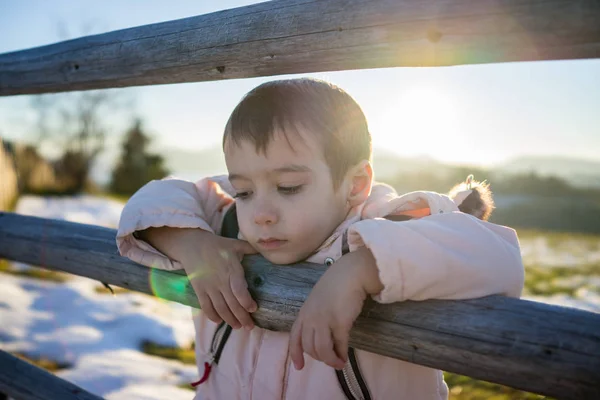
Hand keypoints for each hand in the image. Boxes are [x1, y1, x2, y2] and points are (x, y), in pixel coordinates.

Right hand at [138, 227, 257, 328]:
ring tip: (238, 326)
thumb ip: (250, 249)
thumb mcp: (235, 244)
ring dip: (229, 320)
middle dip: (242, 317)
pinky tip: (219, 321)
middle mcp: (220, 280)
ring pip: (220, 308)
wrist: (192, 245)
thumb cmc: (217, 245)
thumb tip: (266, 250)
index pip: (239, 290)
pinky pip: (206, 306)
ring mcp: (209, 286)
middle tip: (250, 326)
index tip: (254, 309)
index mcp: (231, 269)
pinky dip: (212, 315)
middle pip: (232, 303)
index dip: (246, 302)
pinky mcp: (199, 289)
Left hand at [289, 247, 382, 369]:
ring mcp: (324, 320)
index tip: (299, 368)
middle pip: (309, 347)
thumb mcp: (318, 301)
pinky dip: (341, 355)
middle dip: (319, 358)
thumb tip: (323, 336)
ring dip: (331, 360)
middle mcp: (310, 318)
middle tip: (330, 360)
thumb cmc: (335, 285)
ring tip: (339, 363)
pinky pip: (339, 345)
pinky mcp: (340, 323)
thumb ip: (316, 316)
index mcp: (304, 313)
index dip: (295, 354)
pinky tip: (345, 357)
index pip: (295, 337)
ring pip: (322, 350)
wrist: (350, 274)